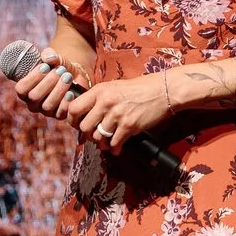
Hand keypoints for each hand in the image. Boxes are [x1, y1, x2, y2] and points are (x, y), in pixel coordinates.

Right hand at [11, 47, 85, 114]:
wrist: (75, 76)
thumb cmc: (58, 66)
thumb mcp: (54, 58)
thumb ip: (49, 55)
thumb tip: (49, 58)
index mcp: (26, 89)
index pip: (21, 89)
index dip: (32, 78)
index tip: (44, 66)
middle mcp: (33, 102)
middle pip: (34, 97)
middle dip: (48, 82)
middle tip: (60, 70)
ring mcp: (45, 111)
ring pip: (47, 105)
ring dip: (58, 89)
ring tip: (67, 76)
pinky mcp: (59, 115)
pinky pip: (60, 113)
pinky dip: (66, 102)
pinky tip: (71, 92)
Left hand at [55, 74, 181, 147]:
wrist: (163, 90)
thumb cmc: (138, 89)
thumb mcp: (113, 87)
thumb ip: (98, 99)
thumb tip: (84, 115)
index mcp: (99, 91)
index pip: (73, 108)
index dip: (72, 120)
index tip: (78, 124)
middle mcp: (105, 102)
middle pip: (84, 127)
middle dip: (88, 134)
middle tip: (94, 135)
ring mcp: (117, 114)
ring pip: (98, 137)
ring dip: (101, 143)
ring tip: (106, 142)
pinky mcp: (129, 126)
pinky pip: (114, 143)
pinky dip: (114, 148)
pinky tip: (117, 146)